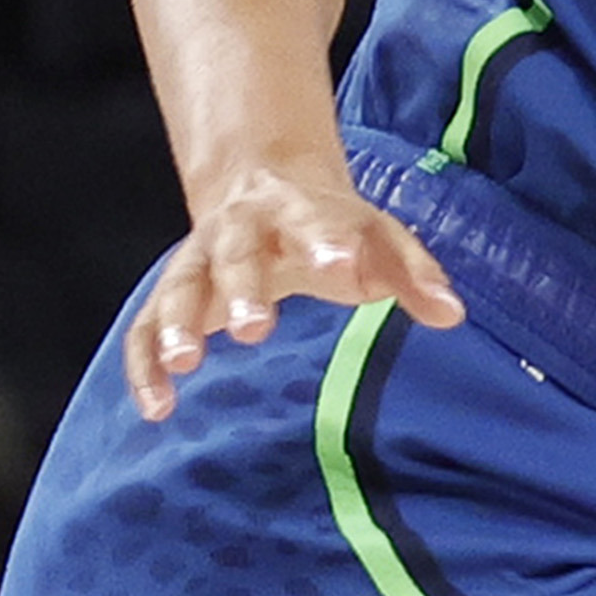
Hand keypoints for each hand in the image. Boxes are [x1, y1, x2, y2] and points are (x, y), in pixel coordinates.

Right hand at [132, 158, 460, 417]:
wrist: (263, 188)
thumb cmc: (334, 229)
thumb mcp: (381, 239)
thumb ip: (415, 275)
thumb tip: (452, 315)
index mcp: (296, 209)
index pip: (312, 221)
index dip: (326, 242)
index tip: (342, 266)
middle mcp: (237, 230)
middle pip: (235, 254)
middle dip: (243, 288)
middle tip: (255, 328)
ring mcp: (197, 262)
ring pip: (178, 287)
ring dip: (177, 324)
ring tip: (186, 363)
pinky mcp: (171, 297)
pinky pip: (142, 328)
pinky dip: (143, 364)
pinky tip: (156, 407)